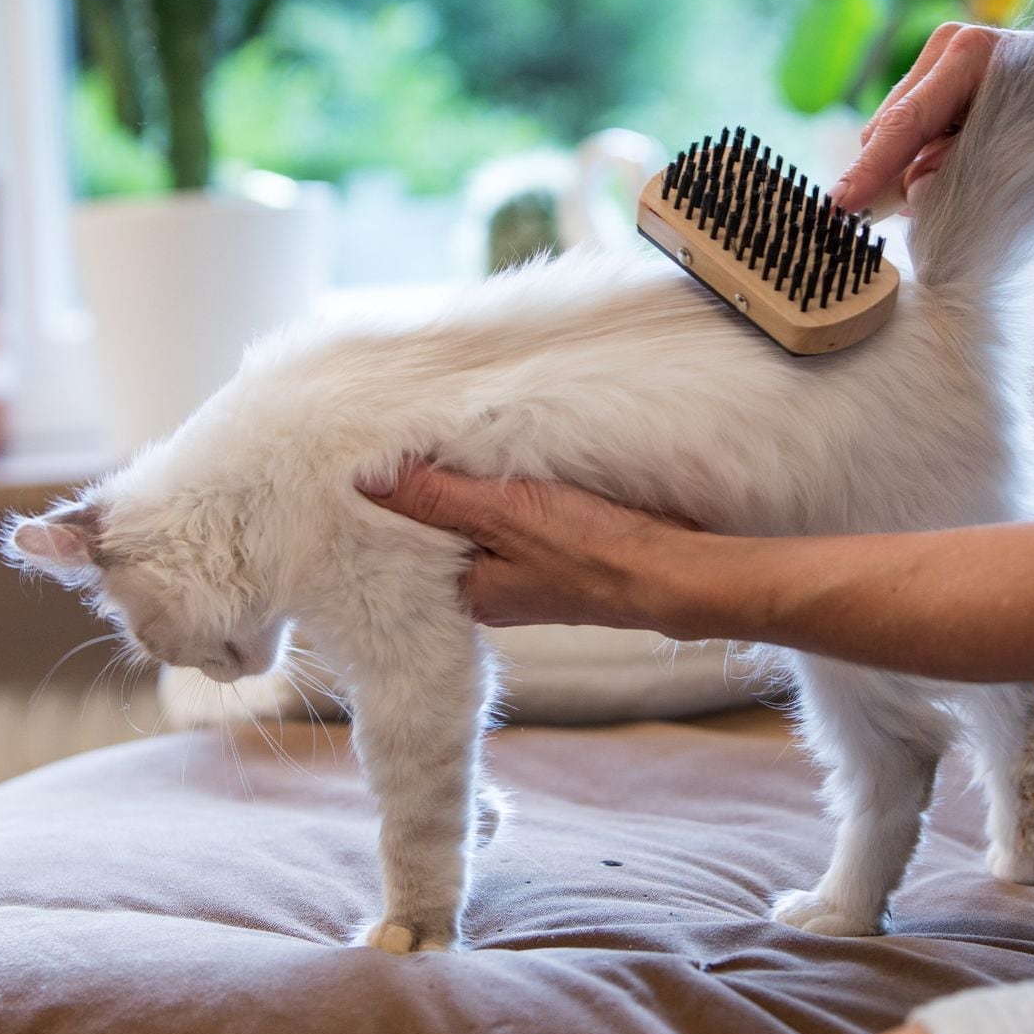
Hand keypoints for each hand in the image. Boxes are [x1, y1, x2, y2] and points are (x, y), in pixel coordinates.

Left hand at [360, 461, 699, 630]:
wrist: (669, 570)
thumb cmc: (588, 550)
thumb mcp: (501, 514)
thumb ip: (435, 496)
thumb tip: (365, 480)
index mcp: (468, 594)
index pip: (412, 542)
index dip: (396, 500)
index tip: (381, 457)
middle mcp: (491, 590)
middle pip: (444, 532)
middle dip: (432, 491)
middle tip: (411, 439)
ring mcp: (525, 574)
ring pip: (479, 522)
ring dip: (471, 488)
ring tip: (451, 442)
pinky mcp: (556, 553)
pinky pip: (513, 518)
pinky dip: (503, 493)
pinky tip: (503, 465)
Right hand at [833, 22, 1010, 215]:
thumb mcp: (1031, 151)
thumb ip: (965, 172)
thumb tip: (915, 194)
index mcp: (971, 55)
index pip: (903, 123)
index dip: (870, 171)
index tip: (841, 207)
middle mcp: (948, 47)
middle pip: (887, 128)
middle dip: (891, 177)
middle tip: (915, 214)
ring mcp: (941, 58)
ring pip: (893, 132)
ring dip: (910, 171)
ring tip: (950, 187)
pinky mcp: (940, 76)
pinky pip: (909, 131)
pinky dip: (920, 160)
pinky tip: (948, 171)